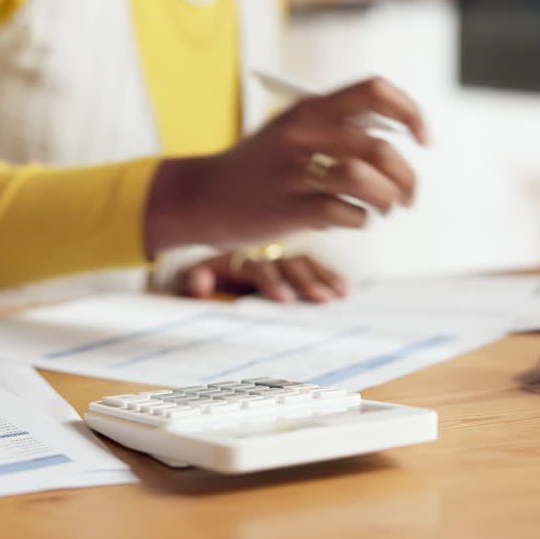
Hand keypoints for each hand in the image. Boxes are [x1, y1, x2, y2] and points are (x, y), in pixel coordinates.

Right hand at [145, 77, 427, 255]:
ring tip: (384, 209)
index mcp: (309, 109)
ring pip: (366, 180)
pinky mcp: (289, 209)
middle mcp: (303, 135)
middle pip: (378, 146)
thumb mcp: (292, 131)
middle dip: (406, 175)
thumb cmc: (258, 167)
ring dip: (387, 199)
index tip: (424, 138)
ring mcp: (295, 173)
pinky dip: (359, 219)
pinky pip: (345, 213)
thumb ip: (338, 128)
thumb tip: (397, 135)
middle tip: (408, 194)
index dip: (410, 112)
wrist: (203, 197)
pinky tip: (353, 219)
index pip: (375, 92)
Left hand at [177, 252, 348, 303]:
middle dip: (304, 282)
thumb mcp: (193, 274)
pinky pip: (314, 265)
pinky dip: (329, 276)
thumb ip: (195, 280)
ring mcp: (279, 253)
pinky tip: (346, 289)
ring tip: (339, 296)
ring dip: (323, 278)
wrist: (207, 238)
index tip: (284, 299)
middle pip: (288, 264)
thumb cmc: (203, 270)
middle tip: (321, 300)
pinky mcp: (291, 259)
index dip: (271, 282)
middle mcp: (262, 251)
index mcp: (238, 256)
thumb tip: (199, 286)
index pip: (257, 267)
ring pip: (305, 262)